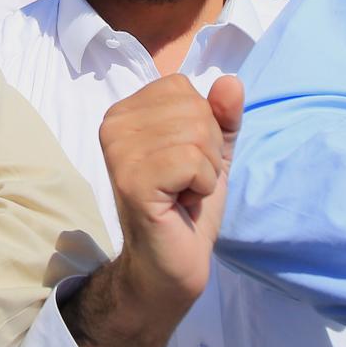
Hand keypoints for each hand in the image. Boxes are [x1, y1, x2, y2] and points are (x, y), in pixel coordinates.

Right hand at [62, 75, 242, 346]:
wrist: (170, 265)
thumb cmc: (187, 207)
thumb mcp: (212, 153)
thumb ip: (222, 115)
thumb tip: (231, 82)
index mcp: (125, 111)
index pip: (182, 87)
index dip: (202, 125)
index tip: (185, 163)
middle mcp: (114, 124)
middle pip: (193, 109)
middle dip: (207, 150)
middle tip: (185, 182)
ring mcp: (119, 151)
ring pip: (196, 133)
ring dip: (205, 171)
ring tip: (182, 193)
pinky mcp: (132, 179)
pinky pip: (192, 160)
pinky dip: (201, 185)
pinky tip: (182, 203)